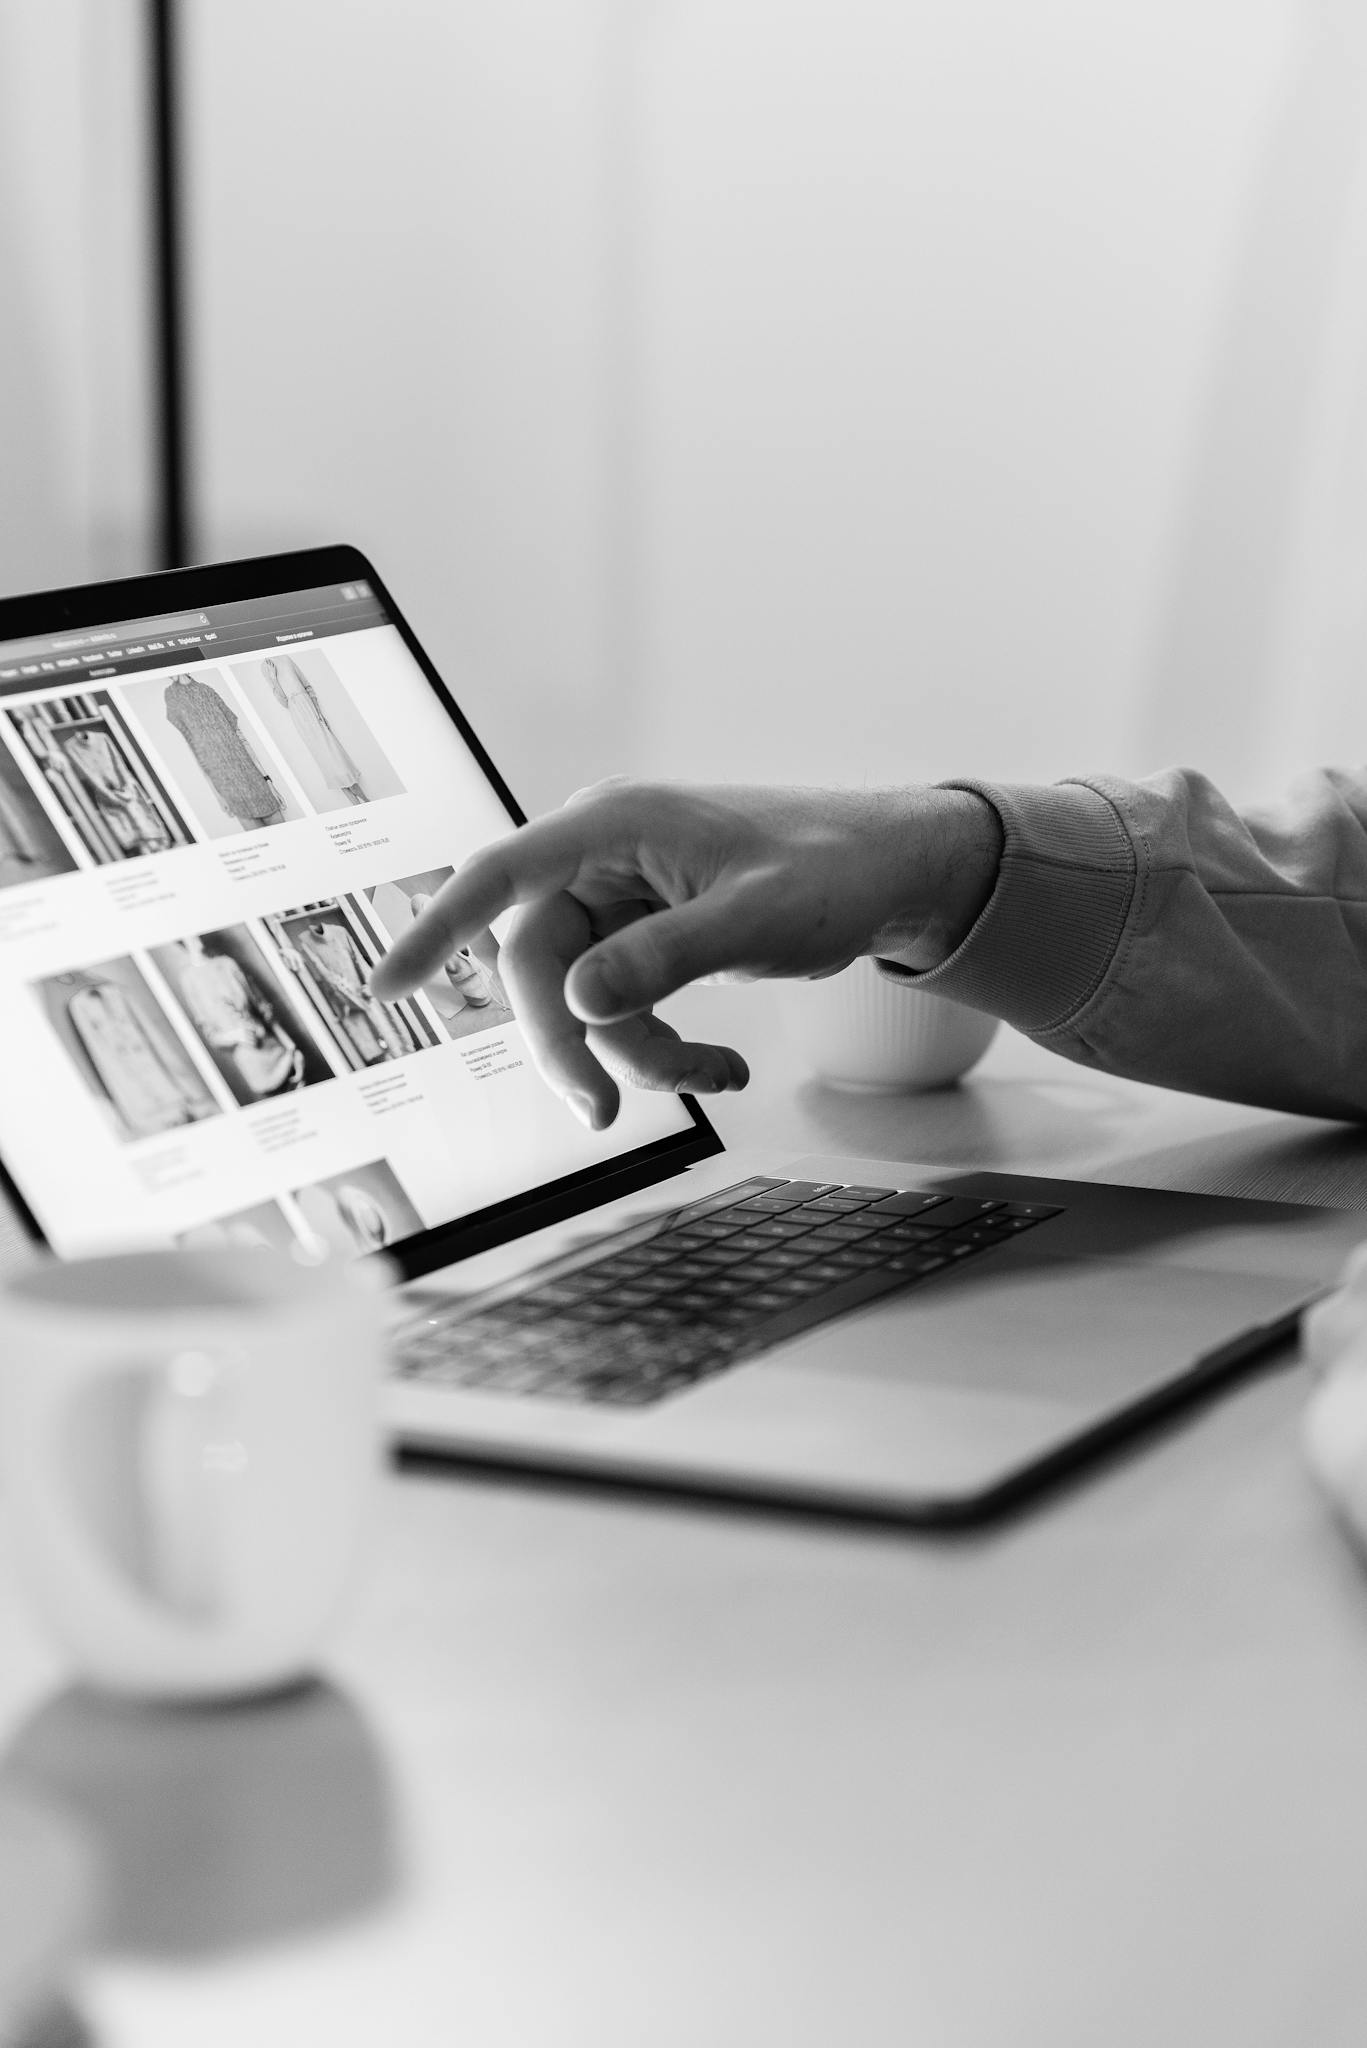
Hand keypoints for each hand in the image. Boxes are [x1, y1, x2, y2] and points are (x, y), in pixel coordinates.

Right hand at [370, 779, 1000, 1127]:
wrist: (890, 877)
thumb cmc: (831, 873)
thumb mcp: (755, 920)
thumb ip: (663, 958)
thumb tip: (577, 1002)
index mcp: (613, 826)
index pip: (500, 876)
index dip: (435, 930)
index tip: (386, 989)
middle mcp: (601, 860)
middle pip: (536, 966)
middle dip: (571, 1044)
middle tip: (604, 1116)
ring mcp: (619, 903)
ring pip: (578, 1001)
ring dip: (635, 1056)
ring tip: (719, 1075)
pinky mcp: (643, 942)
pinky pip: (619, 1010)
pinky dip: (664, 1051)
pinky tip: (727, 1069)